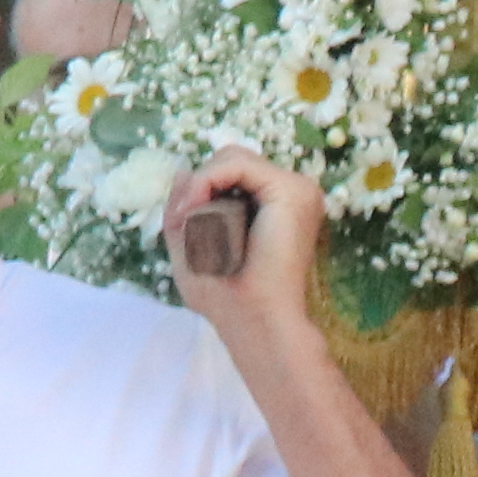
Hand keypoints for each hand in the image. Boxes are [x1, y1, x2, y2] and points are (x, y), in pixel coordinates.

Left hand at [170, 149, 329, 342]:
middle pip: (232, 159)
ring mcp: (296, 190)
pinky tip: (197, 207)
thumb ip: (185, 209)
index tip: (182, 221)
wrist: (256, 320)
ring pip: (232, 157)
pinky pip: (236, 163)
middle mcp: (290, 196)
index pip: (232, 174)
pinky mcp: (291, 190)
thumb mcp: (190, 247)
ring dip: (200, 183)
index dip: (201, 187)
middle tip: (184, 220)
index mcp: (275, 209)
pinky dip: (206, 180)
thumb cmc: (226, 297)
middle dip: (199, 183)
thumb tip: (183, 170)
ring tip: (191, 217)